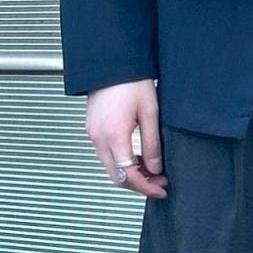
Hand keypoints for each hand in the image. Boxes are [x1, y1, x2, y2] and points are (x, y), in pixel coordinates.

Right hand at [86, 79, 168, 197]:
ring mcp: (92, 134)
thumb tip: (155, 167)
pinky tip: (137, 159)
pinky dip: (121, 163)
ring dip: (130, 174)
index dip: (147, 187)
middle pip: (116, 177)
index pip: (129, 175)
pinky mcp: (91, 129)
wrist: (111, 62)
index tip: (161, 189)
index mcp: (114, 135)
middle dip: (139, 185)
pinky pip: (105, 155)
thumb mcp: (150, 112)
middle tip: (159, 183)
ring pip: (110, 167)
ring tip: (152, 171)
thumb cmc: (131, 81)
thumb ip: (152, 144)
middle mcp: (98, 138)